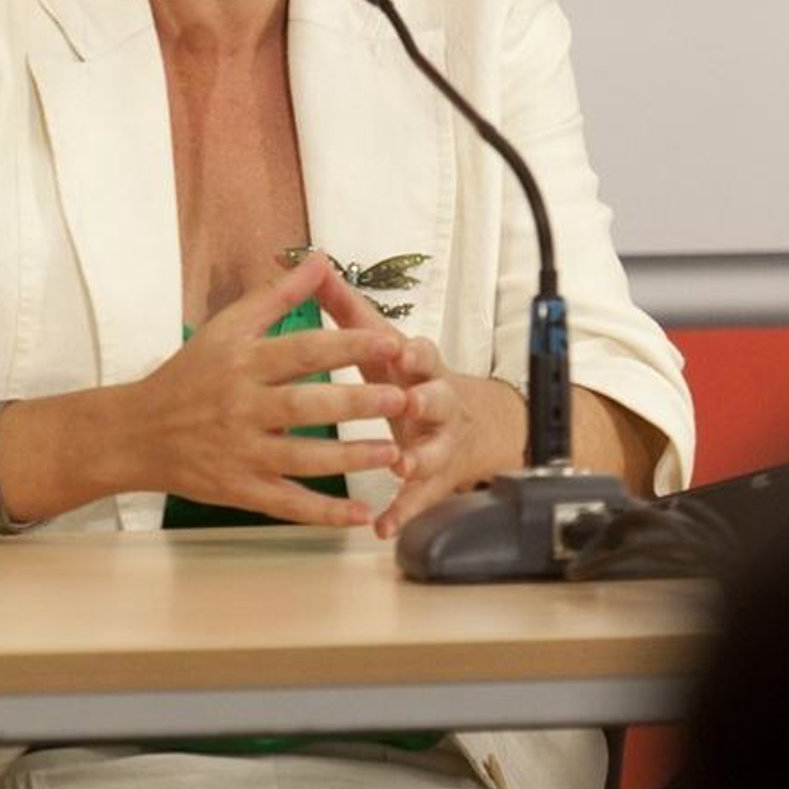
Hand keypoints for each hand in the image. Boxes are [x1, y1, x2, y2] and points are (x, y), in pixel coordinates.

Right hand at [126, 255, 409, 526]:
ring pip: (302, 458)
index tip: (390, 343)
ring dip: (350, 459)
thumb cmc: (189, 374)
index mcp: (243, 362)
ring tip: (393, 454)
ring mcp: (241, 452)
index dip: (348, 347)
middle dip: (356, 403)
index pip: (303, 351)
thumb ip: (277, 295)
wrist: (135, 433)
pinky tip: (362, 516)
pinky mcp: (240, 490)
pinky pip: (288, 504)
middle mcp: (242, 407)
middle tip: (402, 399)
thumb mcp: (226, 327)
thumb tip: (320, 259)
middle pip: (306, 405)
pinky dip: (324, 514)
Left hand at [315, 271, 523, 538]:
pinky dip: (402, 512)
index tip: (397, 348)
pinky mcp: (433, 480)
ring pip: (433, 451)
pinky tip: (382, 527)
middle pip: (438, 399)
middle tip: (409, 403)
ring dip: (418, 457)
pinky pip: (418, 499)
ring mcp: (437, 444)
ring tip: (400, 464)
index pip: (421, 354)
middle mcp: (435, 404)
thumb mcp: (384, 343)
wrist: (474, 426)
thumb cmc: (410, 378)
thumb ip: (349, 309)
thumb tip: (314, 262)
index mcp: (420, 369)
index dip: (412, 353)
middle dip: (426, 400)